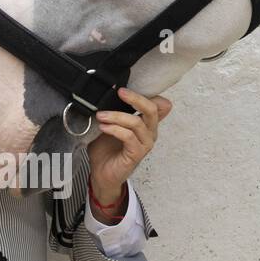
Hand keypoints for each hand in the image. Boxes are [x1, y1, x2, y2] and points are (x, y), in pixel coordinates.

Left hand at [87, 86, 171, 205]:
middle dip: (136, 98)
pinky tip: (103, 127)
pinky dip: (114, 129)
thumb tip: (106, 92)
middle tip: (120, 92)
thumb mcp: (109, 124)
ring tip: (101, 115)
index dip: (148, 94)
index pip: (158, 105)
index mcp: (146, 124)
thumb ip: (114, 110)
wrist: (101, 173)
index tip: (127, 87)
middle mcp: (149, 133)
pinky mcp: (136, 155)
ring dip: (116, 116)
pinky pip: (128, 137)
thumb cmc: (106, 149)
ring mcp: (144, 145)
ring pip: (136, 123)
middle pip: (152, 110)